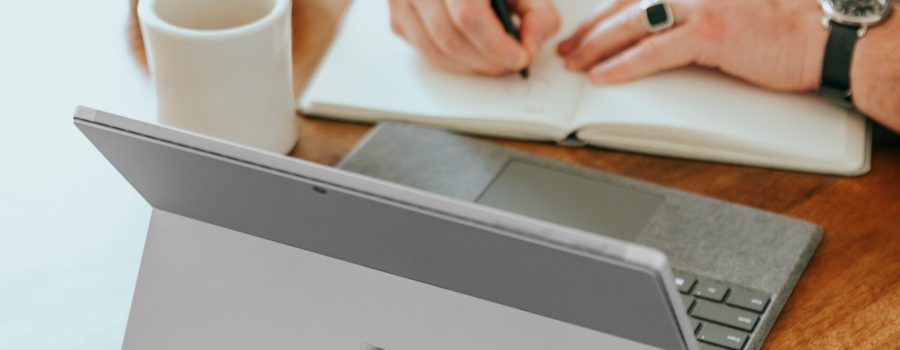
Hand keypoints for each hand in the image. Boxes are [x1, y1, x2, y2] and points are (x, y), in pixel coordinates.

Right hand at [389, 0, 560, 74]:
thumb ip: (537, 13)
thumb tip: (529, 47)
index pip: (468, 15)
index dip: (495, 44)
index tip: (519, 56)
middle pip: (450, 38)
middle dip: (487, 60)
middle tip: (512, 61)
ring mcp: (401, 0)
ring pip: (435, 51)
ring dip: (471, 64)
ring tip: (495, 58)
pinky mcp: (397, 18)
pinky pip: (426, 51)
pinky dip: (453, 60)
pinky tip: (472, 49)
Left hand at [557, 0, 827, 91]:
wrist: (822, 32)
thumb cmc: (781, 24)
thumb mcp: (727, 7)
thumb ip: (690, 12)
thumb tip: (659, 28)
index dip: (605, 12)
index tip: (584, 27)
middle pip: (626, 5)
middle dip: (592, 29)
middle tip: (568, 48)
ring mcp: (699, 5)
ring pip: (631, 25)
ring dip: (597, 45)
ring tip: (575, 62)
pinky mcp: (709, 33)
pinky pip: (653, 50)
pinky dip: (623, 64)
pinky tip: (602, 75)